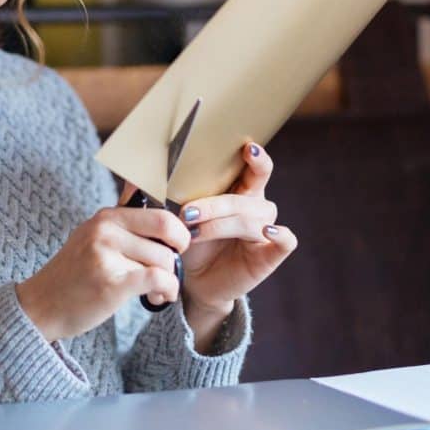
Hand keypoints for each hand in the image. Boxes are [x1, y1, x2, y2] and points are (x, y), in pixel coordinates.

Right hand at [17, 202, 191, 342]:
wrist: (41, 306)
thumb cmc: (73, 275)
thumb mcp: (92, 236)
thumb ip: (120, 219)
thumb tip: (140, 182)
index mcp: (105, 217)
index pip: (159, 214)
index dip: (178, 231)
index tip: (175, 246)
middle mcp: (104, 230)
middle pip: (167, 233)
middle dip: (178, 252)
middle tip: (172, 266)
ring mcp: (106, 255)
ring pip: (164, 260)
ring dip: (170, 279)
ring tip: (157, 290)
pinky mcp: (111, 283)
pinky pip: (158, 279)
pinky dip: (167, 290)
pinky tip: (158, 298)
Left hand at [178, 141, 296, 322]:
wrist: (194, 282)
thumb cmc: (189, 242)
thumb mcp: (179, 215)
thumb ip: (172, 195)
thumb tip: (143, 177)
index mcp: (240, 190)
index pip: (256, 168)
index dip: (257, 157)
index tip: (247, 148)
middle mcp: (256, 207)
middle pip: (246, 197)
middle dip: (214, 205)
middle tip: (186, 214)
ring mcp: (266, 230)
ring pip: (253, 218)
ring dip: (221, 224)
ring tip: (194, 233)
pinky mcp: (270, 255)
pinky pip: (287, 241)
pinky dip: (280, 234)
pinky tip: (267, 231)